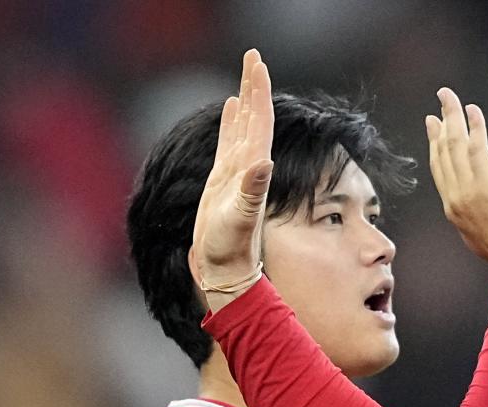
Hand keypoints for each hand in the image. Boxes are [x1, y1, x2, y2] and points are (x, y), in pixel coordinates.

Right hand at [189, 49, 274, 310]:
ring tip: (246, 79)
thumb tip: (263, 162)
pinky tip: (235, 109)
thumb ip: (251, 191)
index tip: (258, 62)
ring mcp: (237, 173)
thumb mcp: (239, 219)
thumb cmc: (228, 248)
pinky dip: (233, 123)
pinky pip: (230, 143)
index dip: (259, 91)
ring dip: (246, 101)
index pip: (260, 121)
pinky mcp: (224, 182)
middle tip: (253, 56)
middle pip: (254, 118)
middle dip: (254, 86)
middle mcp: (249, 167)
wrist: (224, 269)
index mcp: (254, 168)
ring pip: (244, 128)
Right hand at [427, 88, 487, 282]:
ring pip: (453, 145)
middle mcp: (455, 199)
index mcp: (454, 211)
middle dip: (440, 124)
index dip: (435, 145)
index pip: (439, 171)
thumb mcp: (482, 237)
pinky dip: (474, 126)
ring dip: (452, 116)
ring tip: (448, 96)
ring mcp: (468, 191)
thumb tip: (481, 207)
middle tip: (441, 102)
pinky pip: (476, 147)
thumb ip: (476, 218)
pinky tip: (473, 111)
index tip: (434, 126)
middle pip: (441, 153)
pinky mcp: (487, 184)